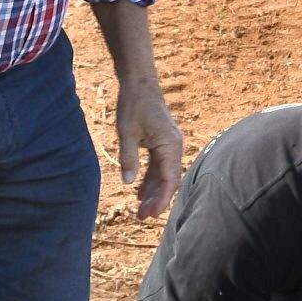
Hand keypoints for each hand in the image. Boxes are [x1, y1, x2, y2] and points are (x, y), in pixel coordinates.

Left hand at [117, 86, 184, 220]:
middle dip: (156, 200)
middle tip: (141, 217)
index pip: (169, 180)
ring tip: (140, 209)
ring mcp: (169, 144)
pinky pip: (158, 165)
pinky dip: (150, 179)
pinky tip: (140, 192)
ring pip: (163, 174)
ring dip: (153, 192)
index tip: (150, 215)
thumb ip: (128, 158)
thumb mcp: (126, 132)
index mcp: (170, 145)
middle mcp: (174, 146)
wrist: (139, 82)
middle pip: (168, 180)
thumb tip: (128, 183)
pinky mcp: (162, 142)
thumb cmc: (134, 104)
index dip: (161, 200)